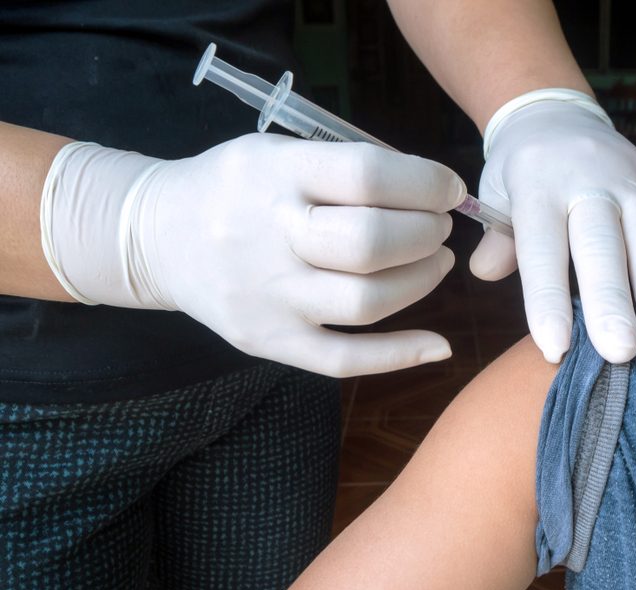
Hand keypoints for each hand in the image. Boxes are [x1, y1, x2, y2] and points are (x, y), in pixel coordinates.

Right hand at [42, 134, 466, 376]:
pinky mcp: (269, 341)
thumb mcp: (276, 154)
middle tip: (439, 228)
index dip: (424, 184)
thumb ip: (343, 169)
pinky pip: (344, 359)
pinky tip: (438, 345)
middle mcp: (270, 237)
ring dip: (421, 282)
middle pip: (371, 244)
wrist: (158, 237)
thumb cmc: (234, 189)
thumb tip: (432, 192)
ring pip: (367, 303)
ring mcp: (269, 298)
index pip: (367, 176)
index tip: (448, 189)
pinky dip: (399, 355)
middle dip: (425, 234)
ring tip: (436, 262)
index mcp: (274, 175)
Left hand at [475, 93, 635, 363]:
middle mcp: (589, 181)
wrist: (558, 115)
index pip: (542, 248)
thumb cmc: (521, 173)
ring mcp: (632, 184)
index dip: (548, 299)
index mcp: (539, 185)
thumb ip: (497, 237)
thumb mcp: (495, 194)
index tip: (555, 348)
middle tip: (620, 350)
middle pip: (602, 245)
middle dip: (613, 301)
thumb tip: (484, 271)